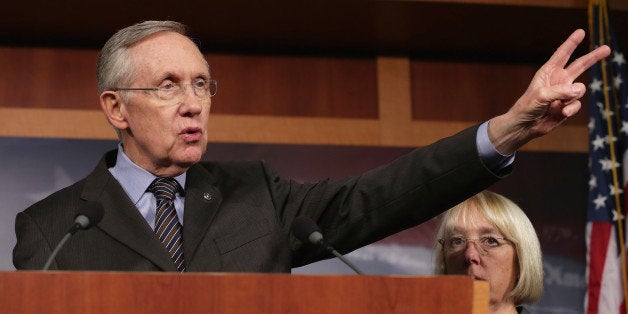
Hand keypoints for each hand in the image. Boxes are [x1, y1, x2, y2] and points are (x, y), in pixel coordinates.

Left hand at [488, 29, 610, 154]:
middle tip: (607, 48)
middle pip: (580, 65)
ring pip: (580, 89)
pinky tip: (561, 112)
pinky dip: (571, 108)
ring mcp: (564, 93)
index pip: (562, 54)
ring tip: (559, 104)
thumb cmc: (527, 107)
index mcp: (548, 72)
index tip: (581, 32)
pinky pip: (576, 104)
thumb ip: (560, 91)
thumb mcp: (541, 95)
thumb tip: (579, 90)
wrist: (525, 126)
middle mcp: (558, 80)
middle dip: (593, 57)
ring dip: (571, 97)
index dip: (571, 43)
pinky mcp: (567, 106)